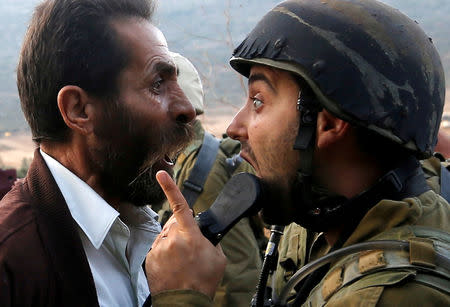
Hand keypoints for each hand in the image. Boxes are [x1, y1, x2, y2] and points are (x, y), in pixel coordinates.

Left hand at [145, 171, 226, 297]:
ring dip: (173, 241)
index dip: (170, 187)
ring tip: (182, 260)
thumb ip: (210, 239)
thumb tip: (203, 233)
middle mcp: (171, 238)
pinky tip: (173, 265)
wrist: (184, 301)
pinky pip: (158, 247)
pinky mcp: (150, 258)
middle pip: (174, 222)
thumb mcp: (218, 257)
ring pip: (165, 235)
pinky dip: (165, 252)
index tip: (161, 174)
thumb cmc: (202, 281)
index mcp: (189, 235)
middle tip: (190, 247)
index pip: (179, 205)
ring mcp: (158, 248)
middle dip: (181, 228)